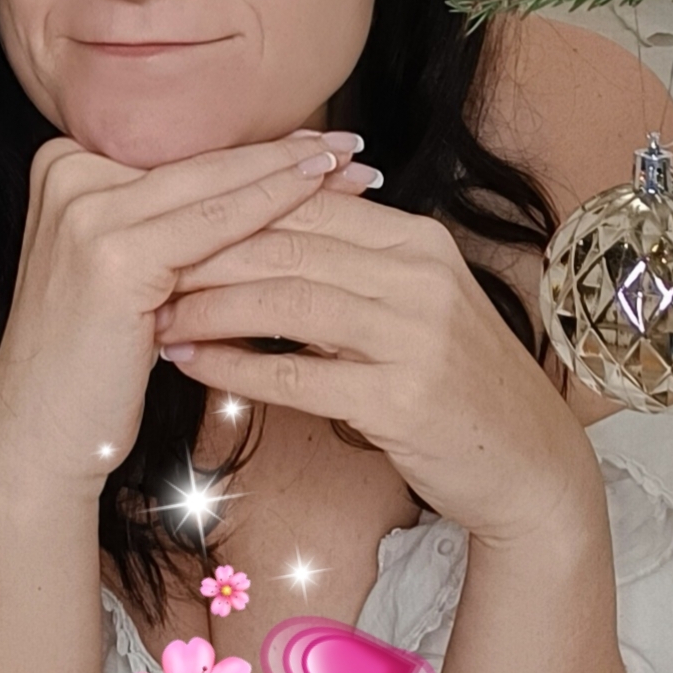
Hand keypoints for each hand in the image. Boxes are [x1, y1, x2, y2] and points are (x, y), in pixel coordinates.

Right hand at [0, 129, 377, 492]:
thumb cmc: (93, 357)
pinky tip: (316, 196)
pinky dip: (271, 206)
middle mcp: (66, 175)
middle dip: (281, 155)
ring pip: (212, 185)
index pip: (181, 154)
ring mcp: (85, 210)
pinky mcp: (111, 253)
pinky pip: (212, 225)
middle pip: (198, 162)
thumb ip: (166, 221)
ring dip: (290, 174)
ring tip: (349, 166)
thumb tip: (254, 180)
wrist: (41, 428)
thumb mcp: (125, 269)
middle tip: (348, 146)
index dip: (254, 149)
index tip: (316, 143)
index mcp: (63, 167)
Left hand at [152, 190, 597, 548]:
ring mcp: (415, 334)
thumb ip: (348, 267)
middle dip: (205, 254)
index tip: (167, 224)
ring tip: (155, 316)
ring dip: (211, 308)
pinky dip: (237, 367)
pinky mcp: (404, 396)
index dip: (229, 213)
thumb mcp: (410, 307)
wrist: (530, 466)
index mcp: (418, 240)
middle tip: (141, 267)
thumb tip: (252, 236)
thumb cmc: (455, 384)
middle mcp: (420, 275)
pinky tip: (193, 363)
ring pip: (286, 301)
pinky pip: (298, 374)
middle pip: (287, 245)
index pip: (304, 205)